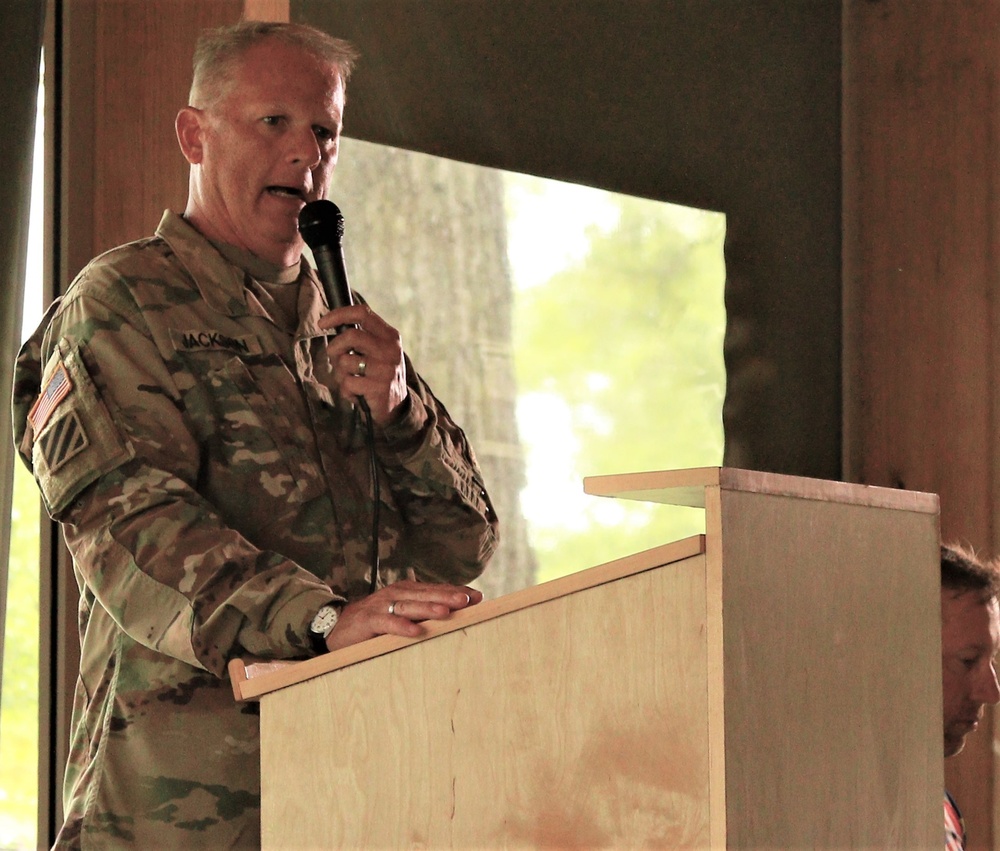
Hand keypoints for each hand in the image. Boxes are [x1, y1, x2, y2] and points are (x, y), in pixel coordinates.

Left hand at [319, 304, 407, 425]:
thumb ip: (361, 337)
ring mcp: (385, 369)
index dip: (338, 315)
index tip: (322, 324)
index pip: (363, 313)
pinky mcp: (379, 388)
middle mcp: (390, 350)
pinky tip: (356, 394)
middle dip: (334, 348)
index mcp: (390, 336)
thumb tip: (332, 323)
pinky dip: (346, 391)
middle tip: (334, 358)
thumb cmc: (379, 374)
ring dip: (340, 374)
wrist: (397, 406)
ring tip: (351, 380)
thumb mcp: (378, 351)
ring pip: (345, 362)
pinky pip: (348, 383)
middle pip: (350, 336)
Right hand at [326, 580, 482, 651]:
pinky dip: (401, 626)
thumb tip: (456, 615)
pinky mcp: (368, 620)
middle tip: (468, 601)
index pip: (436, 589)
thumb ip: (425, 612)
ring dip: (428, 608)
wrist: (337, 626)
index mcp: (407, 591)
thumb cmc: (376, 622)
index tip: (479, 597)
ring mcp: (382, 605)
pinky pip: (387, 622)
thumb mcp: (402, 614)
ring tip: (447, 612)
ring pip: (409, 605)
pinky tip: (416, 631)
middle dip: (448, 596)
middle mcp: (396, 593)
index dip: (456, 592)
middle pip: (426, 594)